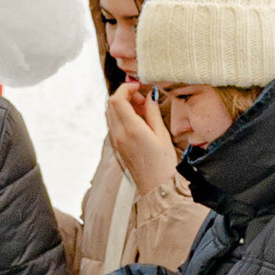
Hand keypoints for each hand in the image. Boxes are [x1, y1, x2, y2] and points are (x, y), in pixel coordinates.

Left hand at [103, 81, 178, 201]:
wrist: (156, 188)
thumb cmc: (163, 164)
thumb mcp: (162, 134)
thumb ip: (153, 112)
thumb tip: (149, 96)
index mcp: (130, 129)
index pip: (117, 99)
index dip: (126, 88)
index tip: (139, 87)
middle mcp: (118, 134)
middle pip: (110, 104)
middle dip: (125, 95)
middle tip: (142, 100)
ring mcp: (115, 141)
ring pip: (110, 113)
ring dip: (123, 105)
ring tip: (142, 110)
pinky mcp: (115, 147)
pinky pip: (113, 124)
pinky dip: (122, 116)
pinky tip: (138, 121)